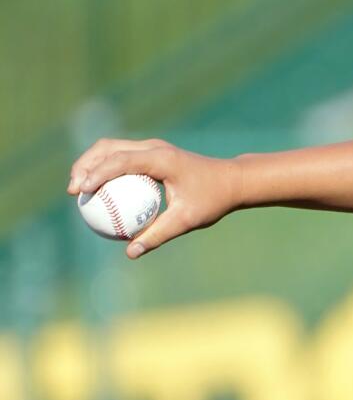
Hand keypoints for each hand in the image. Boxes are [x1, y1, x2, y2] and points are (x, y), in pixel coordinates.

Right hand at [68, 138, 241, 258]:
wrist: (232, 181)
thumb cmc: (213, 199)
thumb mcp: (187, 220)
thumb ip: (158, 235)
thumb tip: (131, 252)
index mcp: (161, 159)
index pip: (120, 161)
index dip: (96, 174)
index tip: (80, 192)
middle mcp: (154, 148)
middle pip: (107, 148)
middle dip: (85, 165)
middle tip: (73, 192)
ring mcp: (152, 148)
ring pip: (111, 149)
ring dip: (91, 165)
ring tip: (79, 190)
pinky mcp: (152, 153)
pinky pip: (122, 157)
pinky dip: (106, 169)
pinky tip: (98, 192)